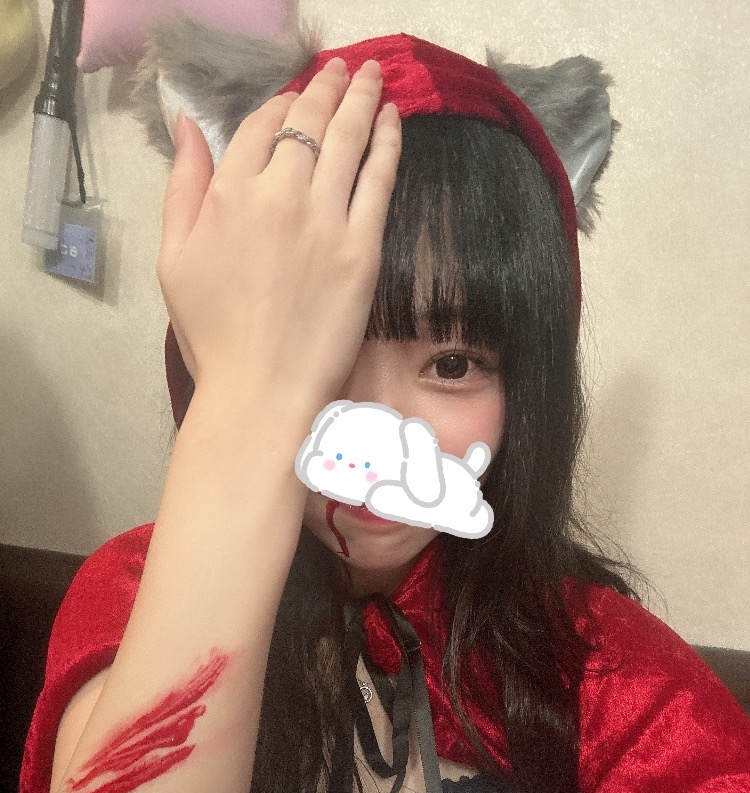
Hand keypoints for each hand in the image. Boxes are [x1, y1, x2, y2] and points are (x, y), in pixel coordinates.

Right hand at [157, 58, 401, 414]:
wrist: (261, 391)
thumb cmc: (212, 335)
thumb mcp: (174, 258)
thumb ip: (183, 186)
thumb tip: (186, 125)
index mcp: (228, 195)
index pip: (260, 127)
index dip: (281, 106)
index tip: (295, 99)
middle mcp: (278, 194)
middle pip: (308, 122)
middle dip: (326, 87)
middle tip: (342, 69)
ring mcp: (325, 220)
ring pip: (348, 139)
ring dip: (362, 99)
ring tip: (372, 75)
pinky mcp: (363, 248)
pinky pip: (379, 180)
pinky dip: (388, 143)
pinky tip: (393, 120)